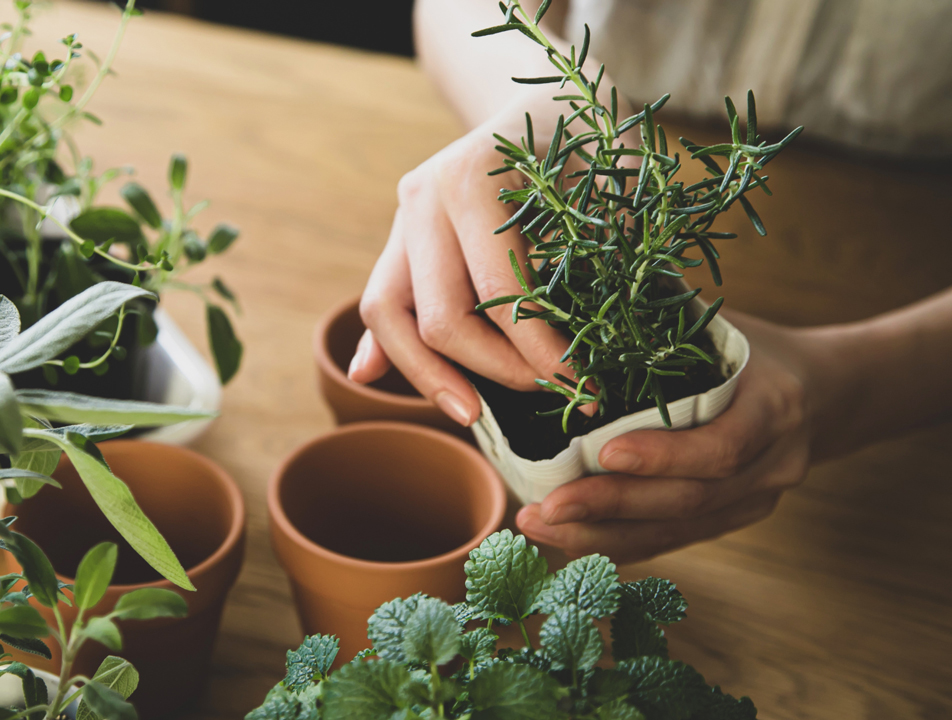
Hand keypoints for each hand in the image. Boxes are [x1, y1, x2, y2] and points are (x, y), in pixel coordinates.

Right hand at [348, 103, 575, 426]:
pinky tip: (371, 377)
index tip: (584, 385)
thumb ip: (605, 254)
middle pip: (436, 317)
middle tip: (548, 396)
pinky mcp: (400, 236)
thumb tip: (606, 343)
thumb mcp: (613, 183)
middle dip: (494, 371)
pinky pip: (380, 300)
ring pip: (387, 315)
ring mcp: (404, 216)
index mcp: (473, 178)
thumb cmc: (590, 139)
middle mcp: (424, 196)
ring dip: (427, 375)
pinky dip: (383, 344)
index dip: (540, 352)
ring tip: (471, 414)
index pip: (498, 294)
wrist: (544, 97)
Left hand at [515, 313, 822, 562]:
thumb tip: (578, 304)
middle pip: (689, 500)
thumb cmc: (754, 350)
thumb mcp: (722, 328)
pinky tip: (567, 539)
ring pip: (676, 530)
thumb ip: (664, 328)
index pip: (722, 447)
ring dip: (601, 534)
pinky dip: (618, 543)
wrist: (824, 394)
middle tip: (544, 507)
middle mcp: (772, 465)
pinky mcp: (732, 521)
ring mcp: (755, 501)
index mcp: (775, 408)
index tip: (602, 453)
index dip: (663, 456)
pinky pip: (672, 541)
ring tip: (539, 525)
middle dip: (610, 506)